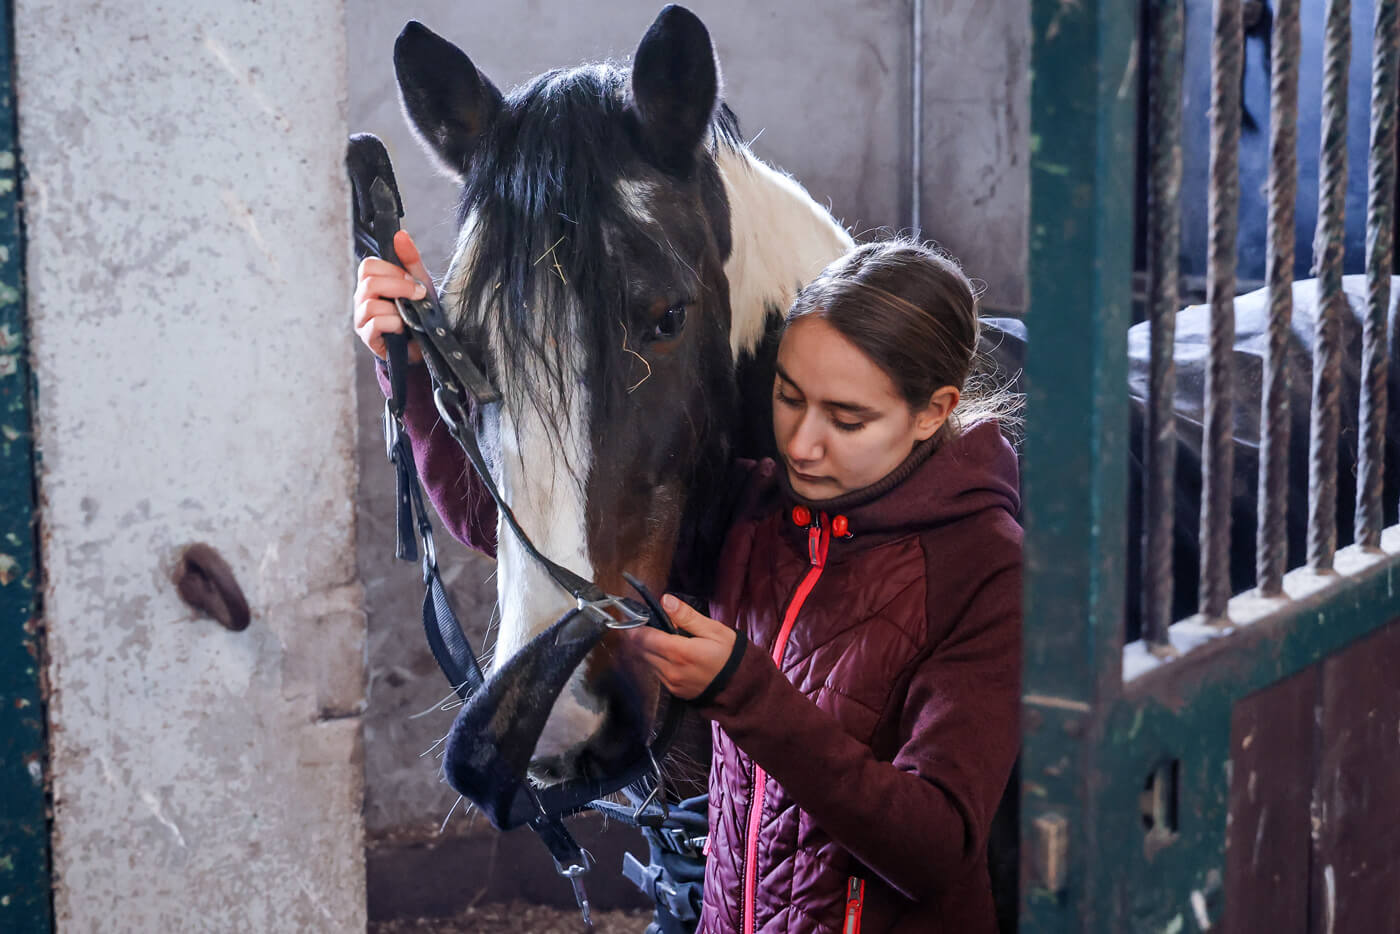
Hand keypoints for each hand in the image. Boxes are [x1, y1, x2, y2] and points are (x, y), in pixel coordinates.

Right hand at [353, 230, 433, 362]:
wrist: (425, 344)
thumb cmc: (419, 313)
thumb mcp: (419, 282)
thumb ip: (410, 258)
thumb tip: (400, 234)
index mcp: (372, 283)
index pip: (368, 266)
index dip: (392, 271)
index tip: (413, 280)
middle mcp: (362, 299)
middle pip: (369, 283)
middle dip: (399, 287)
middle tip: (417, 296)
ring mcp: (362, 319)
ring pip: (371, 305)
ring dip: (398, 310)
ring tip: (408, 317)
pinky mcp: (367, 337)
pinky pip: (375, 324)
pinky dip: (394, 325)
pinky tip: (401, 330)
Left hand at [623, 594, 738, 700]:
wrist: (741, 685)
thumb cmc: (730, 654)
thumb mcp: (713, 629)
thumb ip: (686, 616)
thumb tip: (666, 601)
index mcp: (680, 652)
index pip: (644, 638)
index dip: (636, 627)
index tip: (634, 619)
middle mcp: (672, 670)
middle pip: (642, 651)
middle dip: (641, 638)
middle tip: (647, 626)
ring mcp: (672, 683)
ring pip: (648, 663)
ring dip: (648, 650)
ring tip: (661, 639)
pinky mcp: (675, 691)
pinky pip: (657, 674)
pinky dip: (657, 662)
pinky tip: (669, 655)